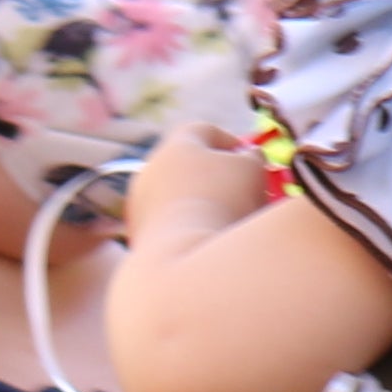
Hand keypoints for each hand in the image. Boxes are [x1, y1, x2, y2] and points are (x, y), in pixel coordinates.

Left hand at [127, 120, 270, 258]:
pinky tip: (211, 245)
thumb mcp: (253, 170)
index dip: (231, 141)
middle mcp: (150, 170)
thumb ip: (252, 158)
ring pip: (177, 197)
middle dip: (217, 175)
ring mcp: (140, 205)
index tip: (252, 158)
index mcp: (176, 145)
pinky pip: (169, 225)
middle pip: (186, 165)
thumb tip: (247, 158)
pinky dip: (189, 228)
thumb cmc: (225, 201)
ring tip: (233, 224)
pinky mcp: (138, 237)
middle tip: (247, 191)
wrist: (186, 260)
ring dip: (204, 204)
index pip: (203, 131)